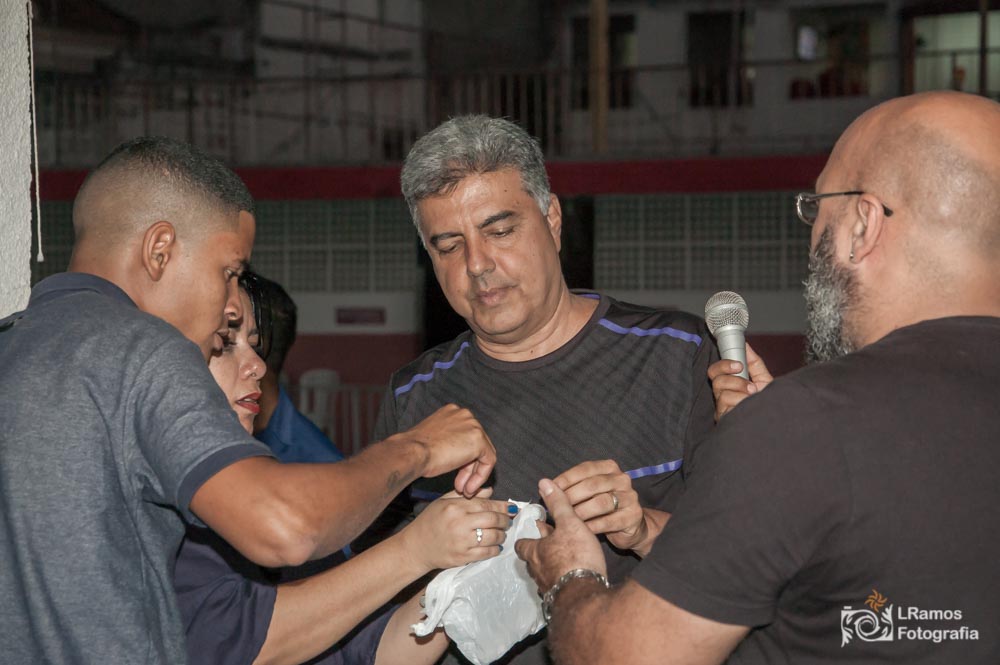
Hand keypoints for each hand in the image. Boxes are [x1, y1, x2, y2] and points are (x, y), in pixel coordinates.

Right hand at [395, 404, 496, 496]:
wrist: (412, 452)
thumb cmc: (415, 450)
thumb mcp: (433, 442)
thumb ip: (448, 444)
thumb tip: (454, 457)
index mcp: (452, 412)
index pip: (465, 437)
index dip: (462, 459)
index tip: (456, 475)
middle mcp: (464, 415)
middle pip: (475, 445)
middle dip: (468, 469)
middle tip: (461, 486)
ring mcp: (473, 425)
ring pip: (482, 453)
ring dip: (473, 475)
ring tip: (464, 491)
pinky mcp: (478, 439)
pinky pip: (488, 460)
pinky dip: (480, 476)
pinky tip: (469, 488)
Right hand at [399, 488, 513, 570]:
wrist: (415, 548)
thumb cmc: (429, 522)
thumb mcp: (443, 502)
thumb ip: (467, 495)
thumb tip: (489, 490)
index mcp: (455, 507)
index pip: (485, 504)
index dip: (502, 506)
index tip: (512, 508)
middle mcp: (460, 523)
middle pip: (492, 520)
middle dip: (505, 520)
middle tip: (508, 521)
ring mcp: (462, 542)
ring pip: (493, 537)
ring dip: (502, 535)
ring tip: (502, 533)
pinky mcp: (463, 557)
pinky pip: (487, 553)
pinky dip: (496, 549)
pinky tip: (496, 546)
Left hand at [515, 479, 605, 592]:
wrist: (585, 595)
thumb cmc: (575, 556)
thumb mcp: (569, 523)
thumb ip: (558, 504)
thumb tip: (544, 482)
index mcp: (534, 551)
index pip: (521, 544)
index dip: (526, 537)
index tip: (535, 532)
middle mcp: (536, 571)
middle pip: (532, 560)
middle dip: (540, 552)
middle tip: (552, 543)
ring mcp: (547, 587)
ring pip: (544, 574)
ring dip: (551, 567)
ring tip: (563, 560)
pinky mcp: (560, 600)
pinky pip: (557, 588)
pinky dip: (561, 581)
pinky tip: (572, 578)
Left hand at [552, 460, 645, 551]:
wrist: (630, 527)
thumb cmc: (601, 507)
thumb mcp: (586, 494)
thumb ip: (568, 488)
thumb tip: (543, 486)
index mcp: (609, 467)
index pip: (584, 469)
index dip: (566, 479)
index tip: (550, 490)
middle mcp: (622, 479)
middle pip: (592, 485)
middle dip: (570, 497)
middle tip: (555, 509)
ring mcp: (630, 497)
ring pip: (600, 503)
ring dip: (580, 513)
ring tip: (566, 521)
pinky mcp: (632, 516)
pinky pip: (608, 521)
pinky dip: (591, 527)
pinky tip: (580, 531)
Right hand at [706, 343, 772, 421]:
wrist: (775, 421)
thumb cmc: (768, 403)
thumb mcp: (764, 380)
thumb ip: (754, 363)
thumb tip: (746, 346)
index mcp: (730, 383)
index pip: (716, 369)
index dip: (724, 363)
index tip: (739, 364)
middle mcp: (723, 394)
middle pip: (713, 376)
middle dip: (730, 373)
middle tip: (745, 378)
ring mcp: (721, 406)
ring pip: (720, 389)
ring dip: (739, 388)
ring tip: (752, 394)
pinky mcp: (722, 417)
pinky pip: (725, 402)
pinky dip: (739, 401)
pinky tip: (748, 405)